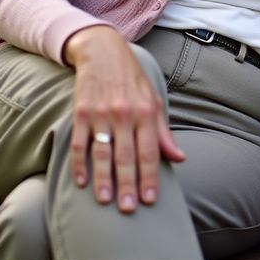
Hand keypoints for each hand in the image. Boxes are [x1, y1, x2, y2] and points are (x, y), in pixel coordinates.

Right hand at [64, 26, 184, 211]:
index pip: (150, 150)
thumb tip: (179, 157)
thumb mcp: (153, 100)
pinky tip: (81, 181)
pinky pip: (80, 143)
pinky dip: (79, 164)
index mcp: (146, 111)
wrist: (103, 50)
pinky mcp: (81, 112)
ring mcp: (101, 113)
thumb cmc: (132, 79)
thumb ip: (163, 132)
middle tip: (128, 209)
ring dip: (104, 179)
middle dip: (128, 184)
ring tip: (106, 201)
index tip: (150, 199)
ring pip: (103, 152)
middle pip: (126, 155)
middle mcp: (124, 113)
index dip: (150, 176)